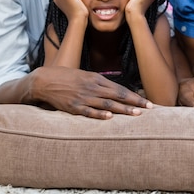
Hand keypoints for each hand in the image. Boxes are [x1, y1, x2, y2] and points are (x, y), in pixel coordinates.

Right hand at [31, 66, 152, 118]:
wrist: (44, 80)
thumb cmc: (66, 78)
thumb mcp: (85, 76)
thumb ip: (99, 84)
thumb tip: (114, 92)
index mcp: (96, 79)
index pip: (120, 88)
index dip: (135, 96)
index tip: (147, 102)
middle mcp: (92, 87)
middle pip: (118, 95)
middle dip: (135, 102)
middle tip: (149, 108)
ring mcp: (83, 97)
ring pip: (107, 104)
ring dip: (123, 109)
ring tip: (136, 114)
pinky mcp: (73, 107)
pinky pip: (89, 112)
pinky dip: (99, 114)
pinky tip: (110, 117)